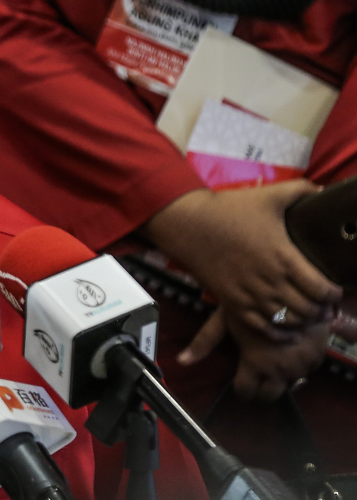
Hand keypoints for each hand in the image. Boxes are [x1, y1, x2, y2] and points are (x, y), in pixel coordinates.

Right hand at [142, 181, 341, 338]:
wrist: (189, 224)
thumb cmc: (229, 209)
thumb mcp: (270, 195)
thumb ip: (301, 190)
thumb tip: (324, 190)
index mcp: (284, 257)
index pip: (322, 289)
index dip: (335, 294)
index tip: (336, 291)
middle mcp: (271, 281)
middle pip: (308, 309)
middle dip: (323, 310)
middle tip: (329, 306)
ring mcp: (251, 294)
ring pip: (288, 321)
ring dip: (304, 322)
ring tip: (312, 317)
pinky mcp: (233, 302)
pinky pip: (262, 328)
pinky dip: (280, 334)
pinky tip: (290, 332)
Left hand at [178, 306, 330, 400]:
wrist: (296, 289)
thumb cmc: (256, 300)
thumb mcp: (226, 318)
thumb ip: (206, 339)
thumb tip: (181, 361)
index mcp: (255, 363)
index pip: (246, 392)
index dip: (242, 390)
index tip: (241, 384)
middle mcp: (279, 370)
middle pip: (270, 396)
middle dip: (262, 390)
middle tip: (258, 379)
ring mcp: (301, 365)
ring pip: (292, 383)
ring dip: (284, 376)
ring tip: (274, 362)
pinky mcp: (318, 356)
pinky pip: (309, 370)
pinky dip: (301, 365)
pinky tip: (291, 352)